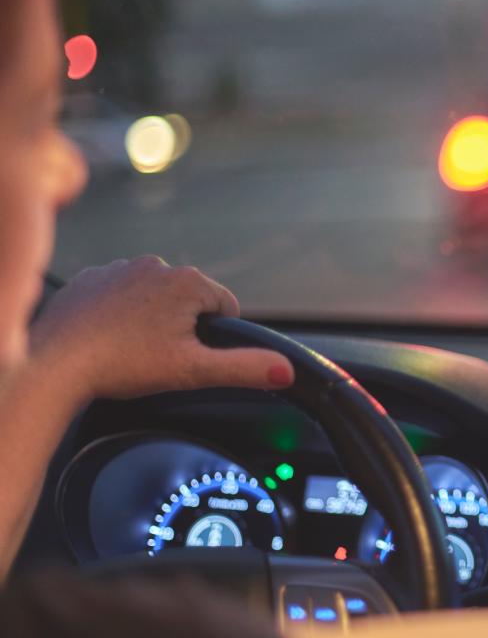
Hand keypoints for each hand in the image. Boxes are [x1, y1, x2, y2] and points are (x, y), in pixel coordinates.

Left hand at [28, 256, 294, 402]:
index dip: (216, 336)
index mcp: (187, 282)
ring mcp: (118, 268)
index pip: (226, 306)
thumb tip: (285, 370)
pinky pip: (118, 294)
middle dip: (182, 326)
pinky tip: (107, 338)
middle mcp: (155, 265)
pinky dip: (118, 313)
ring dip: (151, 317)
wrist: (53, 363)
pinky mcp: (89, 279)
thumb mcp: (194, 372)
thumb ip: (244, 368)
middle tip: (159, 357)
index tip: (191, 356)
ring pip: (153, 296)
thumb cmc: (123, 365)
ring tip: (131, 349)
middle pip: (189, 299)